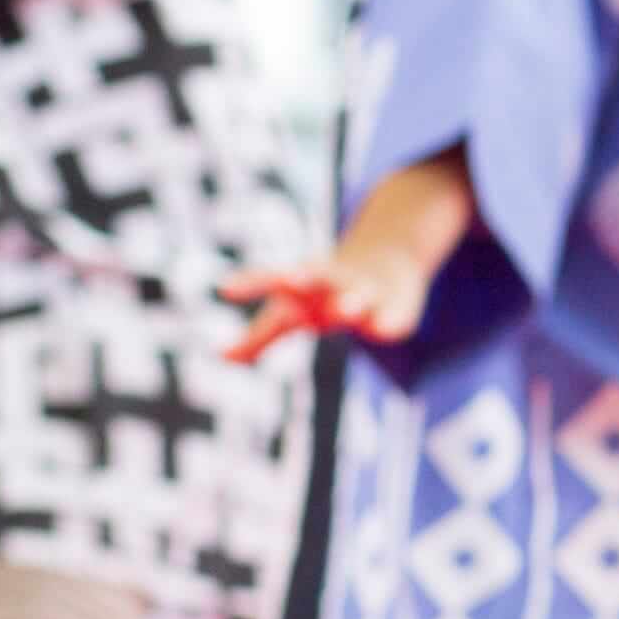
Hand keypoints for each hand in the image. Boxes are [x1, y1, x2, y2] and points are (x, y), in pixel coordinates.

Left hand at [221, 235, 433, 360]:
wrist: (388, 260)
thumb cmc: (325, 294)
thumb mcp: (293, 312)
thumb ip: (259, 337)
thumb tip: (222, 358)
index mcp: (302, 283)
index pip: (272, 281)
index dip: (251, 284)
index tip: (225, 288)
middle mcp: (331, 284)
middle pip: (317, 278)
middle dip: (305, 278)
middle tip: (292, 277)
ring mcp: (366, 294)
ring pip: (357, 296)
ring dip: (349, 302)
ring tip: (344, 310)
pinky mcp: (395, 311)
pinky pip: (391, 318)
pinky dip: (385, 322)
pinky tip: (381, 329)